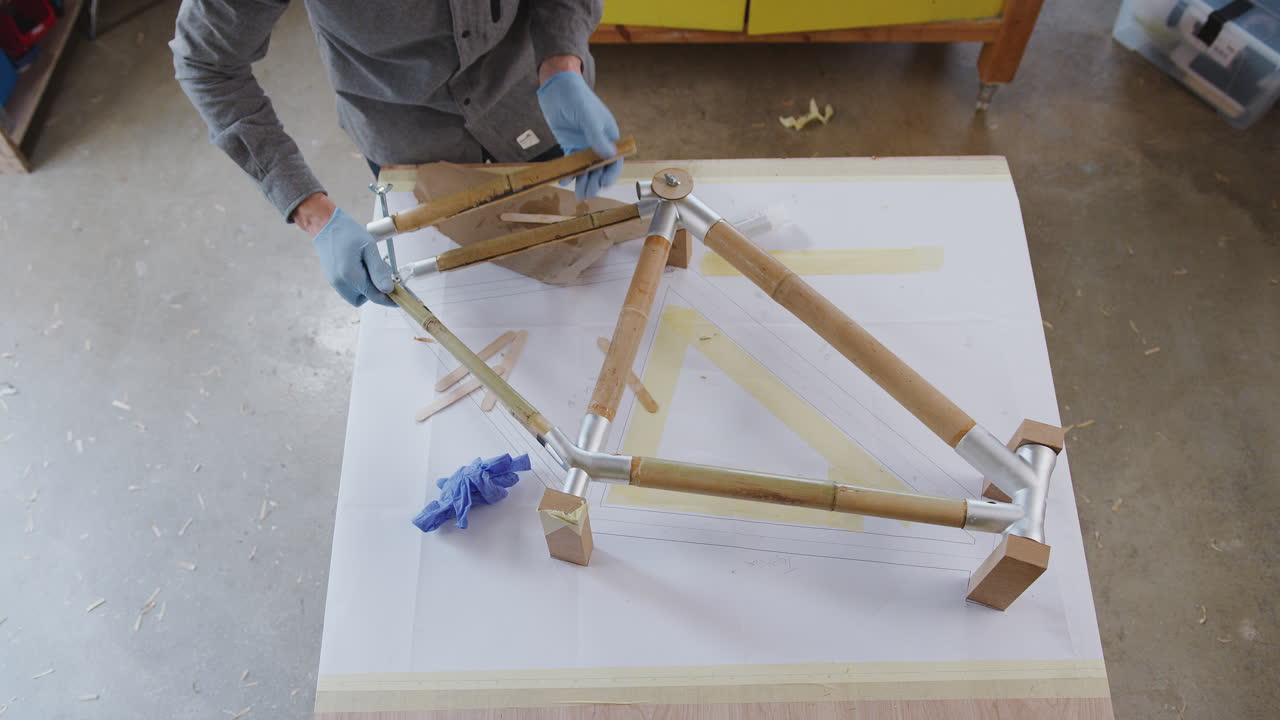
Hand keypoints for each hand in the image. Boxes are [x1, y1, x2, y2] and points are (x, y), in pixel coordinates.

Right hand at [296, 194, 394, 306]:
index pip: (374, 296)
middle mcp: (340, 283)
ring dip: (367, 287)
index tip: (400, 297)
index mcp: (349, 275)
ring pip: (357, 296)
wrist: (325, 225)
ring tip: (369, 266)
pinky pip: (350, 289)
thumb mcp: (369, 248)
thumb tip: (388, 289)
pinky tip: (361, 267)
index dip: (390, 298)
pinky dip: (359, 283)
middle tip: (382, 272)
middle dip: (376, 290)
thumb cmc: (347, 232)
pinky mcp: (333, 279)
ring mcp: (335, 282)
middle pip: (366, 298)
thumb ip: (378, 270)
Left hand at [536, 62, 621, 199]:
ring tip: (578, 195)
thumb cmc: (577, 97)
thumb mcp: (588, 116)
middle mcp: (598, 142)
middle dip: (595, 182)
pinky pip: (570, 163)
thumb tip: (609, 154)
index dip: (611, 174)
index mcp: (609, 135)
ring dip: (583, 181)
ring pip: (585, 168)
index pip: (615, 159)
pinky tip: (563, 181)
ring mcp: (583, 145)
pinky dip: (567, 173)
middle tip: (588, 194)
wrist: (557, 88)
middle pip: (599, 168)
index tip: (604, 184)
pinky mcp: (569, 145)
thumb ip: (597, 135)